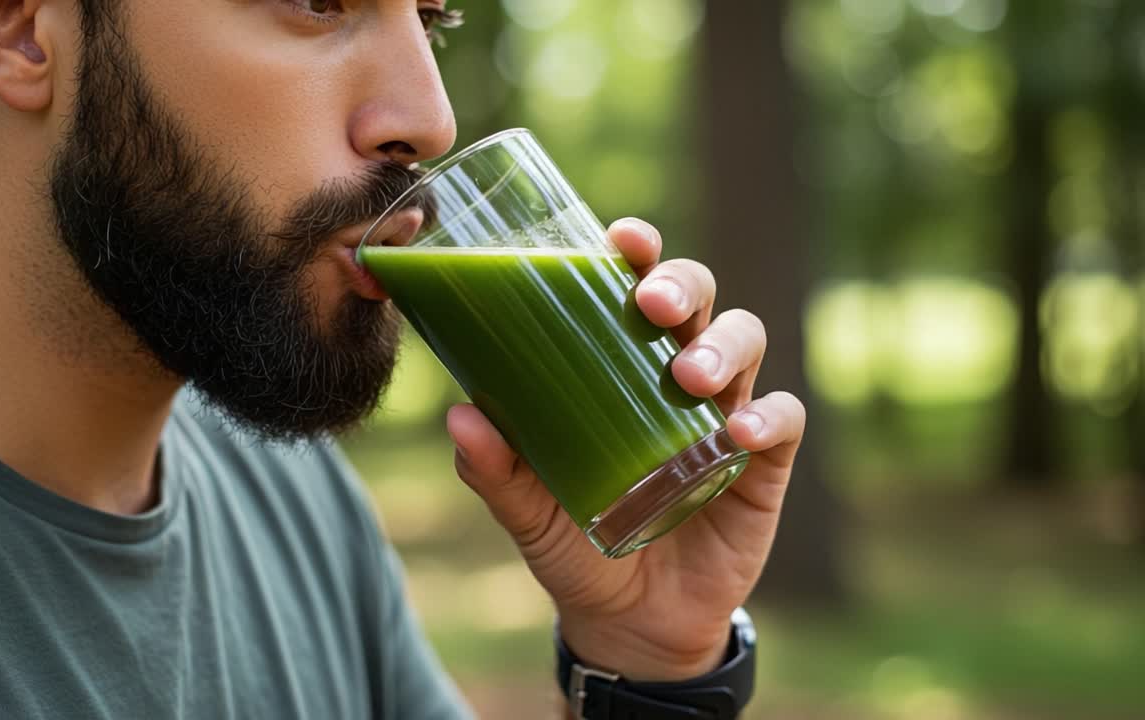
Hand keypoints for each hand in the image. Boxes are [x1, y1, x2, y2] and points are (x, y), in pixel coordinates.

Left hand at [446, 218, 805, 681]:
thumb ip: (494, 469)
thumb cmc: (574, 544)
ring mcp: (725, 412)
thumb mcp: (527, 509)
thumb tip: (459, 415)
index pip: (634, 286)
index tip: (622, 236)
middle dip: (681, 285)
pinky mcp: (763, 463)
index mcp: (618, 364)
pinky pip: (782, 419)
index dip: (637, 251)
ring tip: (690, 379)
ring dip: (722, 348)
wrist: (630, 624)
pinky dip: (766, 417)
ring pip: (745, 341)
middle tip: (650, 304)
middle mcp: (676, 373)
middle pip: (698, 297)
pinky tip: (735, 435)